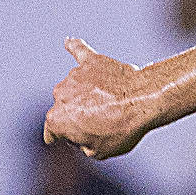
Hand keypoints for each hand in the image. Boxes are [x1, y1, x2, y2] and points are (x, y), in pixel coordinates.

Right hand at [44, 38, 157, 158]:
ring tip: (113, 102)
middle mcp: (59, 94)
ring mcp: (74, 76)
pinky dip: (75, 47)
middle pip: (65, 108)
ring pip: (77, 87)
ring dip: (90, 94)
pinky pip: (79, 51)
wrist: (143, 100)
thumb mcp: (100, 152)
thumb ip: (83, 145)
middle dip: (80, 115)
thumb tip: (82, 137)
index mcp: (57, 119)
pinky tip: (69, 42)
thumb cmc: (122, 128)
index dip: (64, 137)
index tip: (67, 138)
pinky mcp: (91, 61)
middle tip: (107, 121)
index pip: (52, 131)